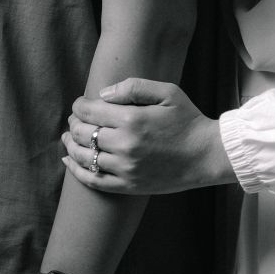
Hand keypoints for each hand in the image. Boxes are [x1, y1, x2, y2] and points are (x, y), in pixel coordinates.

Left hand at [63, 78, 234, 194]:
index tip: (79, 104)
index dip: (78, 106)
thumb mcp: (167, 92)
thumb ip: (133, 87)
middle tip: (75, 119)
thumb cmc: (187, 120)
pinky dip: (76, 170)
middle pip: (82, 133)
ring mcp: (125, 168)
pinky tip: (70, 161)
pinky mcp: (128, 186)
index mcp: (132, 119)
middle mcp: (124, 145)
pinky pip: (93, 180)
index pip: (88, 111)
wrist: (206, 155)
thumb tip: (102, 94)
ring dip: (70, 145)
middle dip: (74, 123)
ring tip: (68, 138)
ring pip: (83, 157)